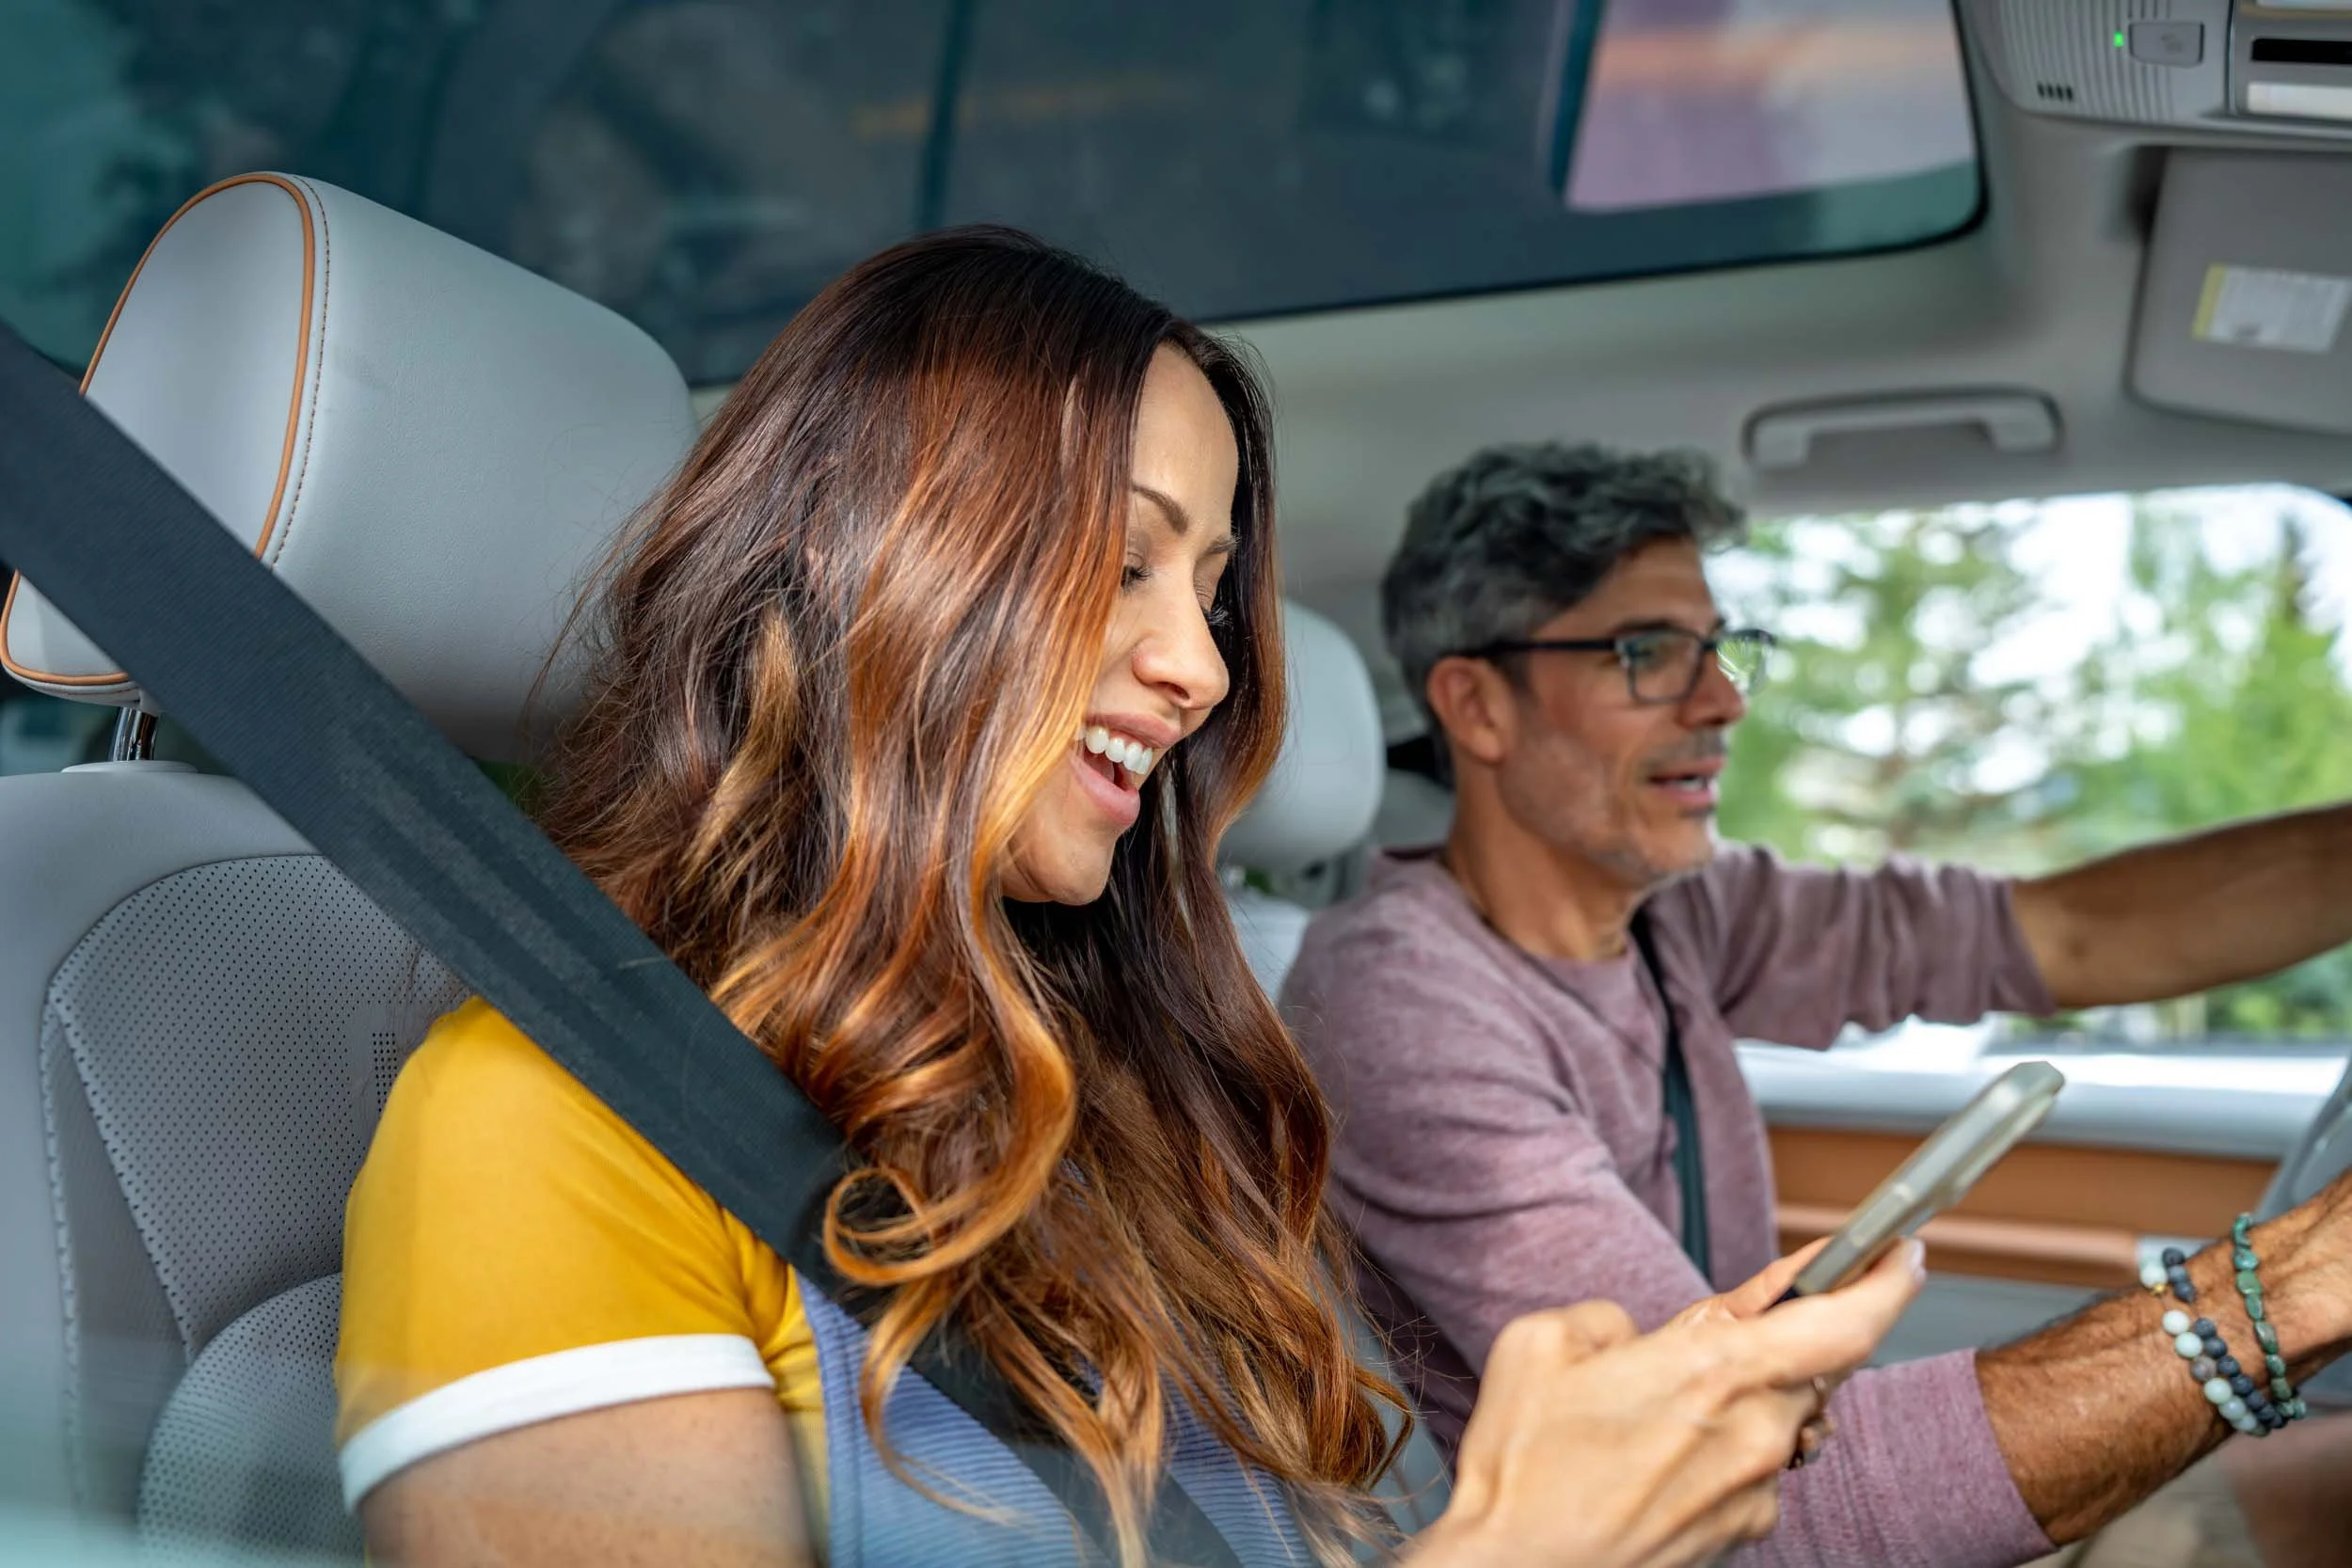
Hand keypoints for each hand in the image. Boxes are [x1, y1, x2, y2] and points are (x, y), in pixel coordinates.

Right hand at [1407, 1239, 1923, 1567]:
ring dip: (1746, 1399)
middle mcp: (1753, 1432)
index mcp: (1712, 1370)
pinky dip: (1721, 1451)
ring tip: (1664, 1415)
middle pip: (1810, 1366)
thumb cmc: (1523, 1468)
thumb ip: (1609, 1317)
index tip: (1900, 1250)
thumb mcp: (1542, 1345)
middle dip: (1776, 1343)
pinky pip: (1754, 1468)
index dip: (1885, 1278)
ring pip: (1779, 1416)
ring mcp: (1754, 1491)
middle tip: (1709, 1342)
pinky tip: (1655, 1463)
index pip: (1844, 1320)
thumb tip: (1637, 1335)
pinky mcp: (1743, 1533)